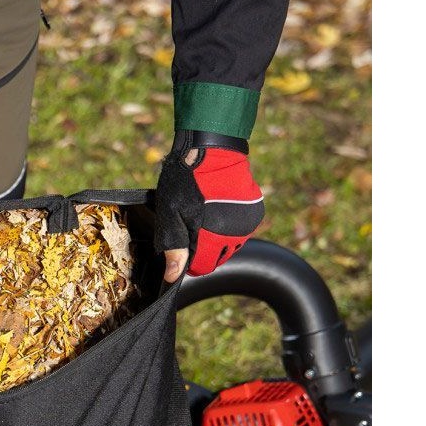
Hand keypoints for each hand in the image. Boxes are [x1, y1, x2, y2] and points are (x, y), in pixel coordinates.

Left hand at [154, 132, 263, 282]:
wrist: (213, 148)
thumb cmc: (186, 180)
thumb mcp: (171, 214)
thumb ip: (174, 246)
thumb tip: (173, 276)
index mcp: (213, 237)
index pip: (202, 268)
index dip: (188, 261)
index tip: (182, 248)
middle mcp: (235, 234)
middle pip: (217, 258)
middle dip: (204, 249)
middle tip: (192, 227)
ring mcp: (247, 223)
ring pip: (230, 245)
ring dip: (218, 238)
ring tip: (204, 215)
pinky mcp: (255, 211)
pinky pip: (240, 229)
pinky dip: (230, 225)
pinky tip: (218, 209)